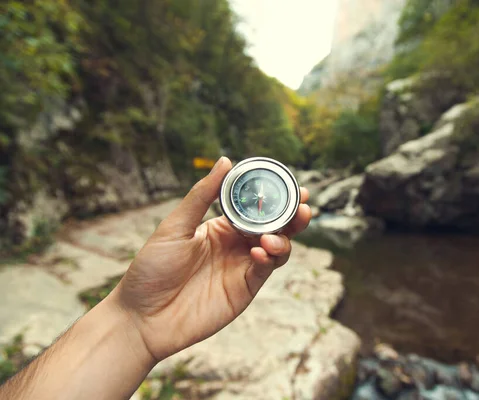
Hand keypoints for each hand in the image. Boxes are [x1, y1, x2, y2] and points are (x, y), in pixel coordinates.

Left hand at [112, 157, 310, 361]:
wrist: (142, 317)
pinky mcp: (244, 290)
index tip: (294, 186)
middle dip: (293, 216)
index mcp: (222, 227)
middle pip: (275, 227)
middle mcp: (236, 246)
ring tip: (272, 237)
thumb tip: (225, 160)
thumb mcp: (176, 226)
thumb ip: (203, 195)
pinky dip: (269, 259)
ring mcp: (242, 268)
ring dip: (283, 239)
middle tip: (303, 205)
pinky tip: (260, 251)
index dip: (277, 197)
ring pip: (277, 249)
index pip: (257, 208)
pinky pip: (265, 271)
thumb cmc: (152, 269)